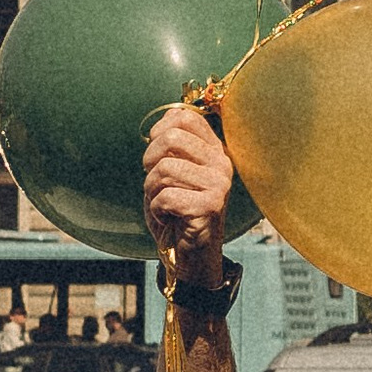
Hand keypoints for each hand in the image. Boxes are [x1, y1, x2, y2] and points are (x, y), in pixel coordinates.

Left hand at [142, 102, 232, 279]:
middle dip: (149, 160)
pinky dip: (156, 210)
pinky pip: (165, 197)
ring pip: (164, 170)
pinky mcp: (211, 206)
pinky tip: (169, 218)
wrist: (188, 254)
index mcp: (213, 150)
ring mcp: (219, 184)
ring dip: (151, 191)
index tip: (156, 155)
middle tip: (153, 181)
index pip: (184, 118)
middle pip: (171, 138)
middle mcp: (221, 163)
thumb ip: (172, 146)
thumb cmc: (176, 212)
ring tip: (163, 204)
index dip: (158, 132)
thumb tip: (168, 116)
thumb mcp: (172, 173)